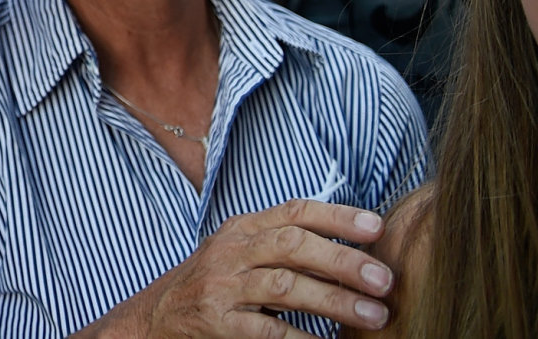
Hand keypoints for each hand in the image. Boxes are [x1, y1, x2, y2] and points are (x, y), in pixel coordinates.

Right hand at [108, 200, 394, 336]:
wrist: (152, 319)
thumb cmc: (210, 287)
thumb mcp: (239, 255)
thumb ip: (281, 246)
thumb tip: (352, 251)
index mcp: (241, 228)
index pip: (294, 212)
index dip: (337, 217)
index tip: (377, 229)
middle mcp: (231, 251)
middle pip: (293, 245)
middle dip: (344, 261)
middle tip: (385, 279)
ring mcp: (222, 286)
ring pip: (285, 285)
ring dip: (335, 301)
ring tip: (374, 316)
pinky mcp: (216, 322)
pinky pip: (266, 330)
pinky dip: (302, 338)